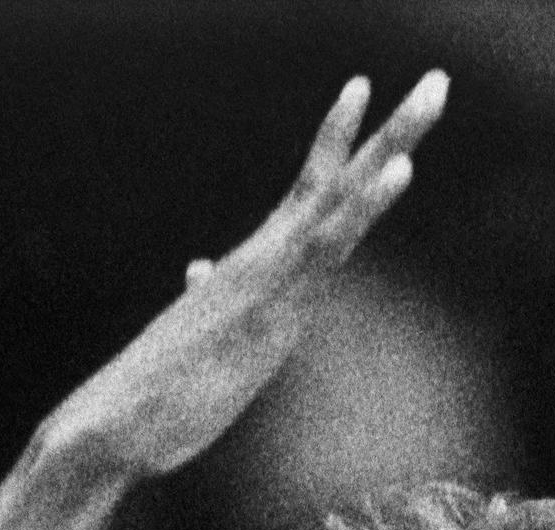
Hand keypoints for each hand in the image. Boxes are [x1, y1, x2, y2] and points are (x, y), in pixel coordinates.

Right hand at [44, 69, 449, 480]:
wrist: (116, 424)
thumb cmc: (153, 396)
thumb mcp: (200, 340)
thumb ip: (208, 298)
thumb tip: (201, 271)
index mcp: (255, 268)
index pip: (308, 193)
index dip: (336, 142)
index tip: (361, 89)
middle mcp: (266, 259)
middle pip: (338, 181)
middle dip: (389, 132)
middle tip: (438, 82)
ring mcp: (268, 276)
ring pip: (343, 197)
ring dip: (392, 146)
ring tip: (434, 95)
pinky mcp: (271, 305)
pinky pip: (327, 242)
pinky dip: (363, 201)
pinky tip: (401, 169)